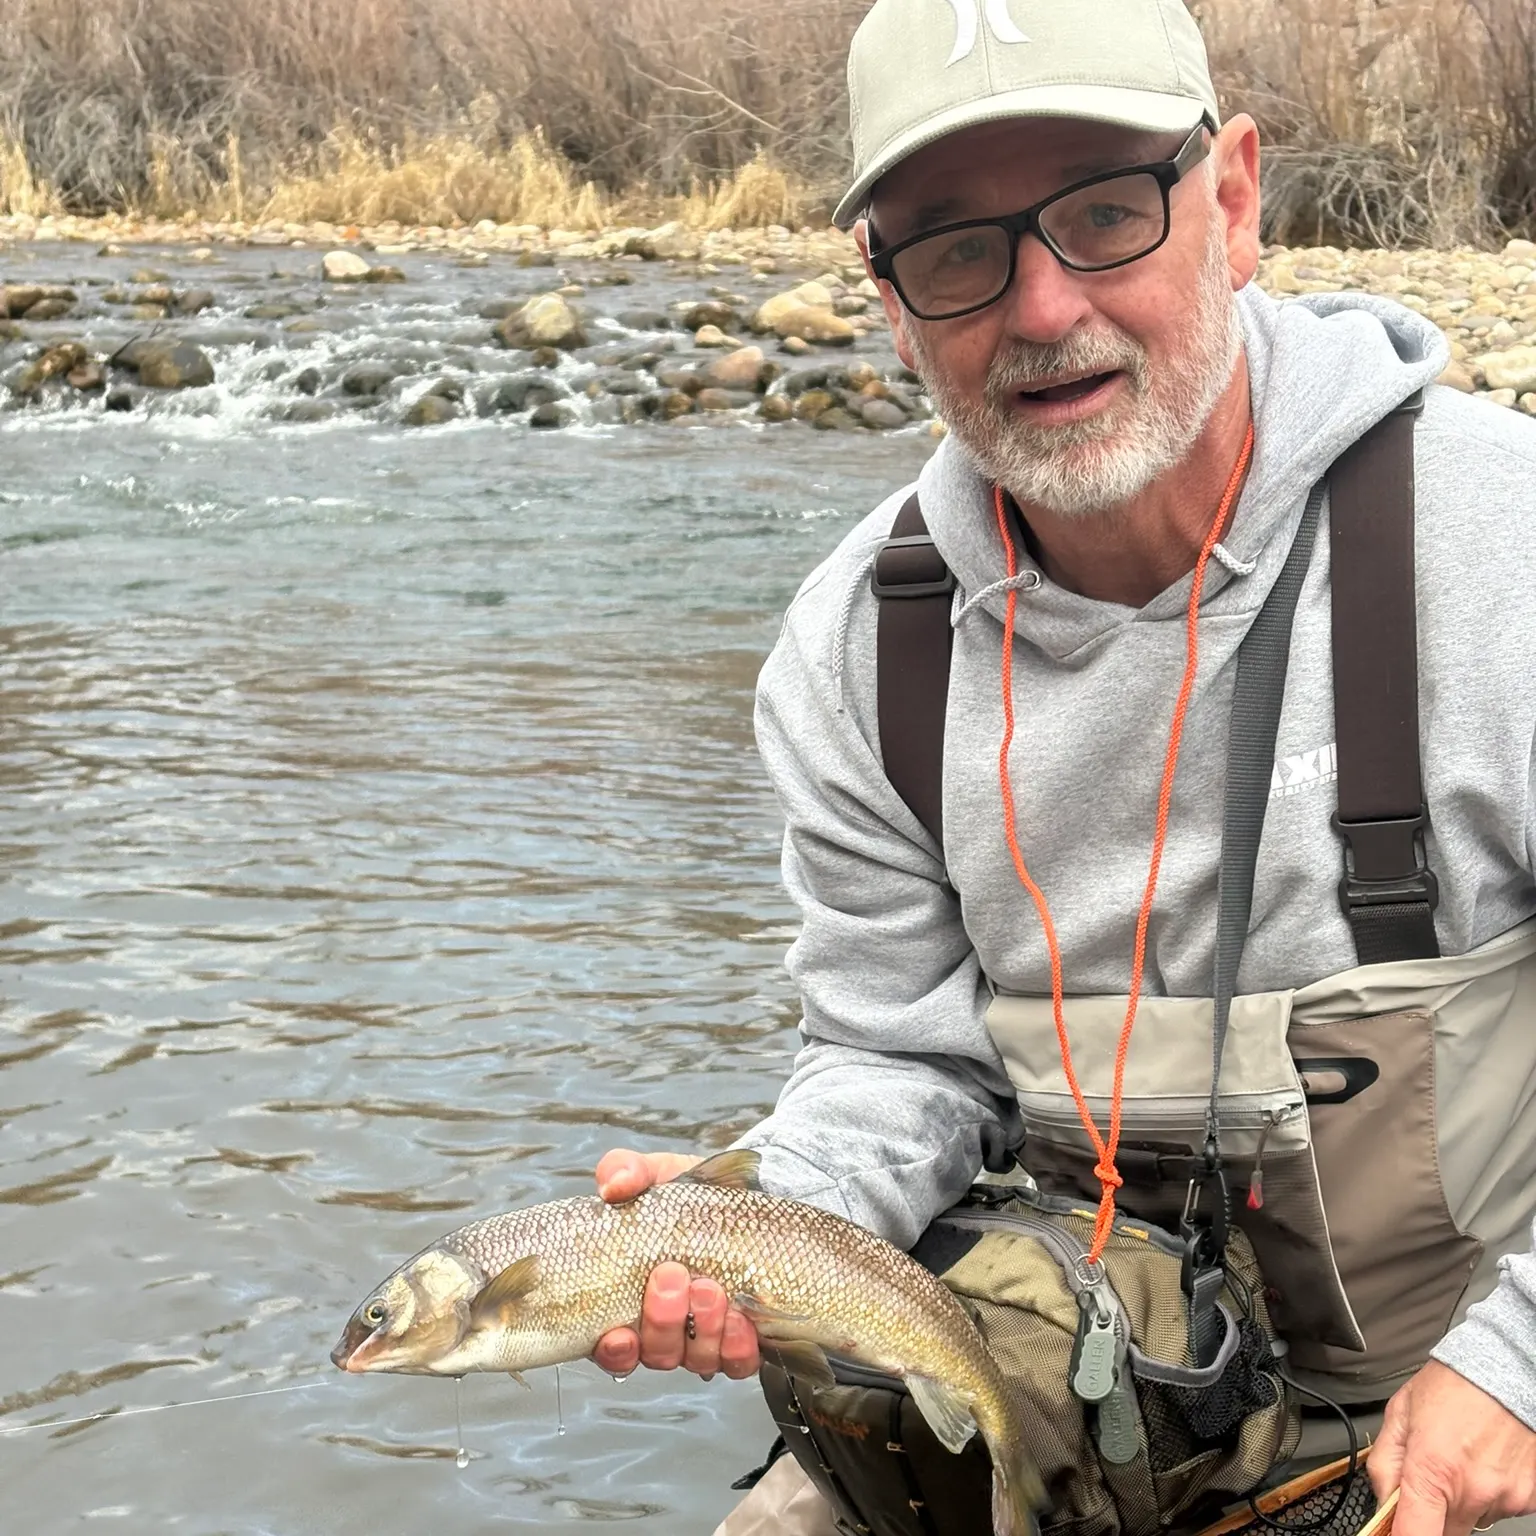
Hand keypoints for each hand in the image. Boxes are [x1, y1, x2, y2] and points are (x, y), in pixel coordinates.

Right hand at [589, 1149, 760, 1382]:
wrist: (750, 1197)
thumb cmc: (692, 1194)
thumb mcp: (657, 1174)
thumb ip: (626, 1171)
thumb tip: (612, 1186)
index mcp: (632, 1300)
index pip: (613, 1345)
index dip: (614, 1349)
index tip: (620, 1334)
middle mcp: (666, 1329)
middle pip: (655, 1353)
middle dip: (663, 1321)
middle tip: (673, 1277)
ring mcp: (704, 1339)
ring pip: (696, 1358)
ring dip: (702, 1329)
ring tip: (710, 1288)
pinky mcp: (743, 1341)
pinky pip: (738, 1361)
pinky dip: (737, 1345)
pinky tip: (741, 1319)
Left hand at [1370, 1360, 1535, 1535]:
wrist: (1504, 1368)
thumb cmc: (1452, 1385)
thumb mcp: (1400, 1414)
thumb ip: (1385, 1463)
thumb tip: (1382, 1500)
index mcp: (1433, 1470)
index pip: (1415, 1535)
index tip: (1393, 1534)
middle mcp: (1472, 1491)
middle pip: (1443, 1532)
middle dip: (1431, 1514)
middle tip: (1431, 1478)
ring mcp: (1504, 1497)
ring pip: (1472, 1520)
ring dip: (1462, 1501)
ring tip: (1461, 1458)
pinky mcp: (1528, 1498)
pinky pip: (1498, 1509)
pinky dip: (1488, 1493)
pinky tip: (1484, 1460)